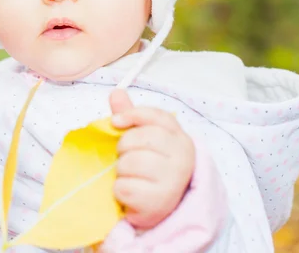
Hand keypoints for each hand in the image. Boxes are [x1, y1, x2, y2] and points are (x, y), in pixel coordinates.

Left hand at [109, 89, 194, 229]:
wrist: (163, 206)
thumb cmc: (152, 166)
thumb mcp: (145, 138)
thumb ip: (131, 116)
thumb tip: (117, 92)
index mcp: (180, 138)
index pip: (156, 116)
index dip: (132, 114)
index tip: (116, 121)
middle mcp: (182, 158)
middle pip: (138, 139)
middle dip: (123, 147)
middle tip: (127, 156)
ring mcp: (172, 181)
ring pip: (129, 163)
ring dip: (121, 170)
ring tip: (130, 175)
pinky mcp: (158, 202)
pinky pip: (123, 187)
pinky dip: (119, 190)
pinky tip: (130, 192)